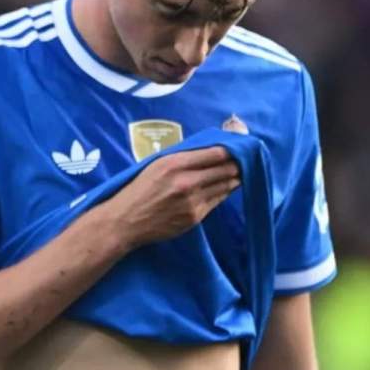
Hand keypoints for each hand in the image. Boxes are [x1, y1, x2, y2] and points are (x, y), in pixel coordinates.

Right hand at [98, 146, 240, 248]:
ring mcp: (193, 201)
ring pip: (227, 186)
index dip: (232, 150)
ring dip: (234, 178)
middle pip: (227, 169)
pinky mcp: (196, 216)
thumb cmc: (139, 189)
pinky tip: (222, 188)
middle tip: (244, 161)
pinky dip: (222, 193)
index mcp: (174, 163)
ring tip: (237, 173)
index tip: (238, 147)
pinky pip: (218, 201)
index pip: (217, 153)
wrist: (125, 221)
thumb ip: (183, 158)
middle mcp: (187, 181)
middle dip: (238, 164)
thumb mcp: (156, 165)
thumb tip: (211, 151)